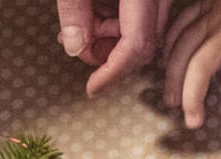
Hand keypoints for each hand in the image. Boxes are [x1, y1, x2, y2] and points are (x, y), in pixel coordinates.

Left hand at [56, 0, 174, 94]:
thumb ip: (74, 9)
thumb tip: (75, 47)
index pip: (136, 45)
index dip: (112, 72)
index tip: (92, 87)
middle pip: (145, 44)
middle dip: (110, 56)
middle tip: (78, 46)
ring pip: (147, 32)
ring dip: (113, 40)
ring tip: (82, 25)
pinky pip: (146, 18)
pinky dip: (120, 24)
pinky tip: (95, 14)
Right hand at [161, 0, 220, 133]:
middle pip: (199, 67)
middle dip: (193, 97)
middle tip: (193, 122)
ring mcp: (207, 16)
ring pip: (181, 48)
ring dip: (173, 76)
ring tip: (172, 100)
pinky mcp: (200, 4)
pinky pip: (177, 26)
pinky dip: (168, 45)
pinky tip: (165, 62)